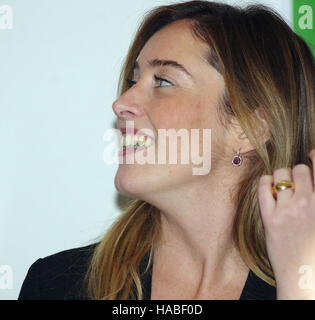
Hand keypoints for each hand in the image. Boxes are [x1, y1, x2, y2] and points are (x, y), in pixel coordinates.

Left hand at [258, 149, 314, 299]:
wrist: (305, 275)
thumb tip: (310, 181)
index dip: (314, 155)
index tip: (311, 153)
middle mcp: (308, 202)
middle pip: (298, 168)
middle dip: (297, 171)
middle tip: (295, 182)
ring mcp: (287, 210)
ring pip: (280, 174)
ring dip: (280, 177)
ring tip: (281, 186)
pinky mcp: (269, 218)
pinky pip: (263, 187)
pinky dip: (264, 182)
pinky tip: (267, 186)